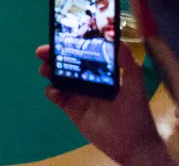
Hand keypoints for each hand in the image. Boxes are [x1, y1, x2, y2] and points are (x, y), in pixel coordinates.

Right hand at [36, 44, 170, 165]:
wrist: (132, 142)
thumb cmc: (135, 110)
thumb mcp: (135, 82)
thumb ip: (126, 61)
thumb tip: (115, 39)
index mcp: (101, 70)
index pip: (82, 53)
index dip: (70, 44)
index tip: (60, 37)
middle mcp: (87, 79)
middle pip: (66, 63)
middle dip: (53, 56)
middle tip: (42, 52)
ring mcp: (78, 94)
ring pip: (58, 78)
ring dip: (48, 71)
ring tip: (45, 69)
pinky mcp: (72, 109)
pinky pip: (57, 97)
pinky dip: (52, 91)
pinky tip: (55, 91)